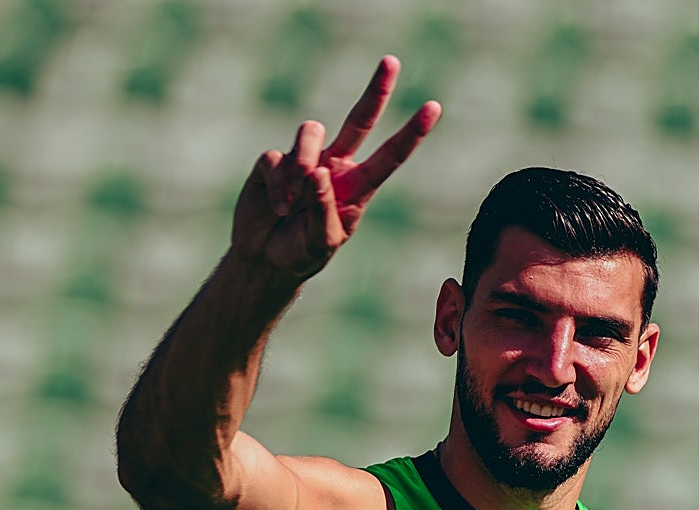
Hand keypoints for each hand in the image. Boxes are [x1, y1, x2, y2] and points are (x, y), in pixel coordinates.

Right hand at [230, 56, 440, 278]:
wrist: (264, 259)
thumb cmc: (301, 253)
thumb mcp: (320, 244)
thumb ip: (324, 212)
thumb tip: (321, 172)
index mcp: (358, 186)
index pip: (390, 156)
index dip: (411, 133)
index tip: (434, 107)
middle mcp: (335, 165)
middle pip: (359, 119)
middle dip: (376, 90)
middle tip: (392, 61)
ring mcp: (304, 160)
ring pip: (312, 133)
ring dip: (303, 164)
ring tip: (294, 203)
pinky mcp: (274, 162)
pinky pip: (277, 160)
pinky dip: (278, 186)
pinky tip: (278, 207)